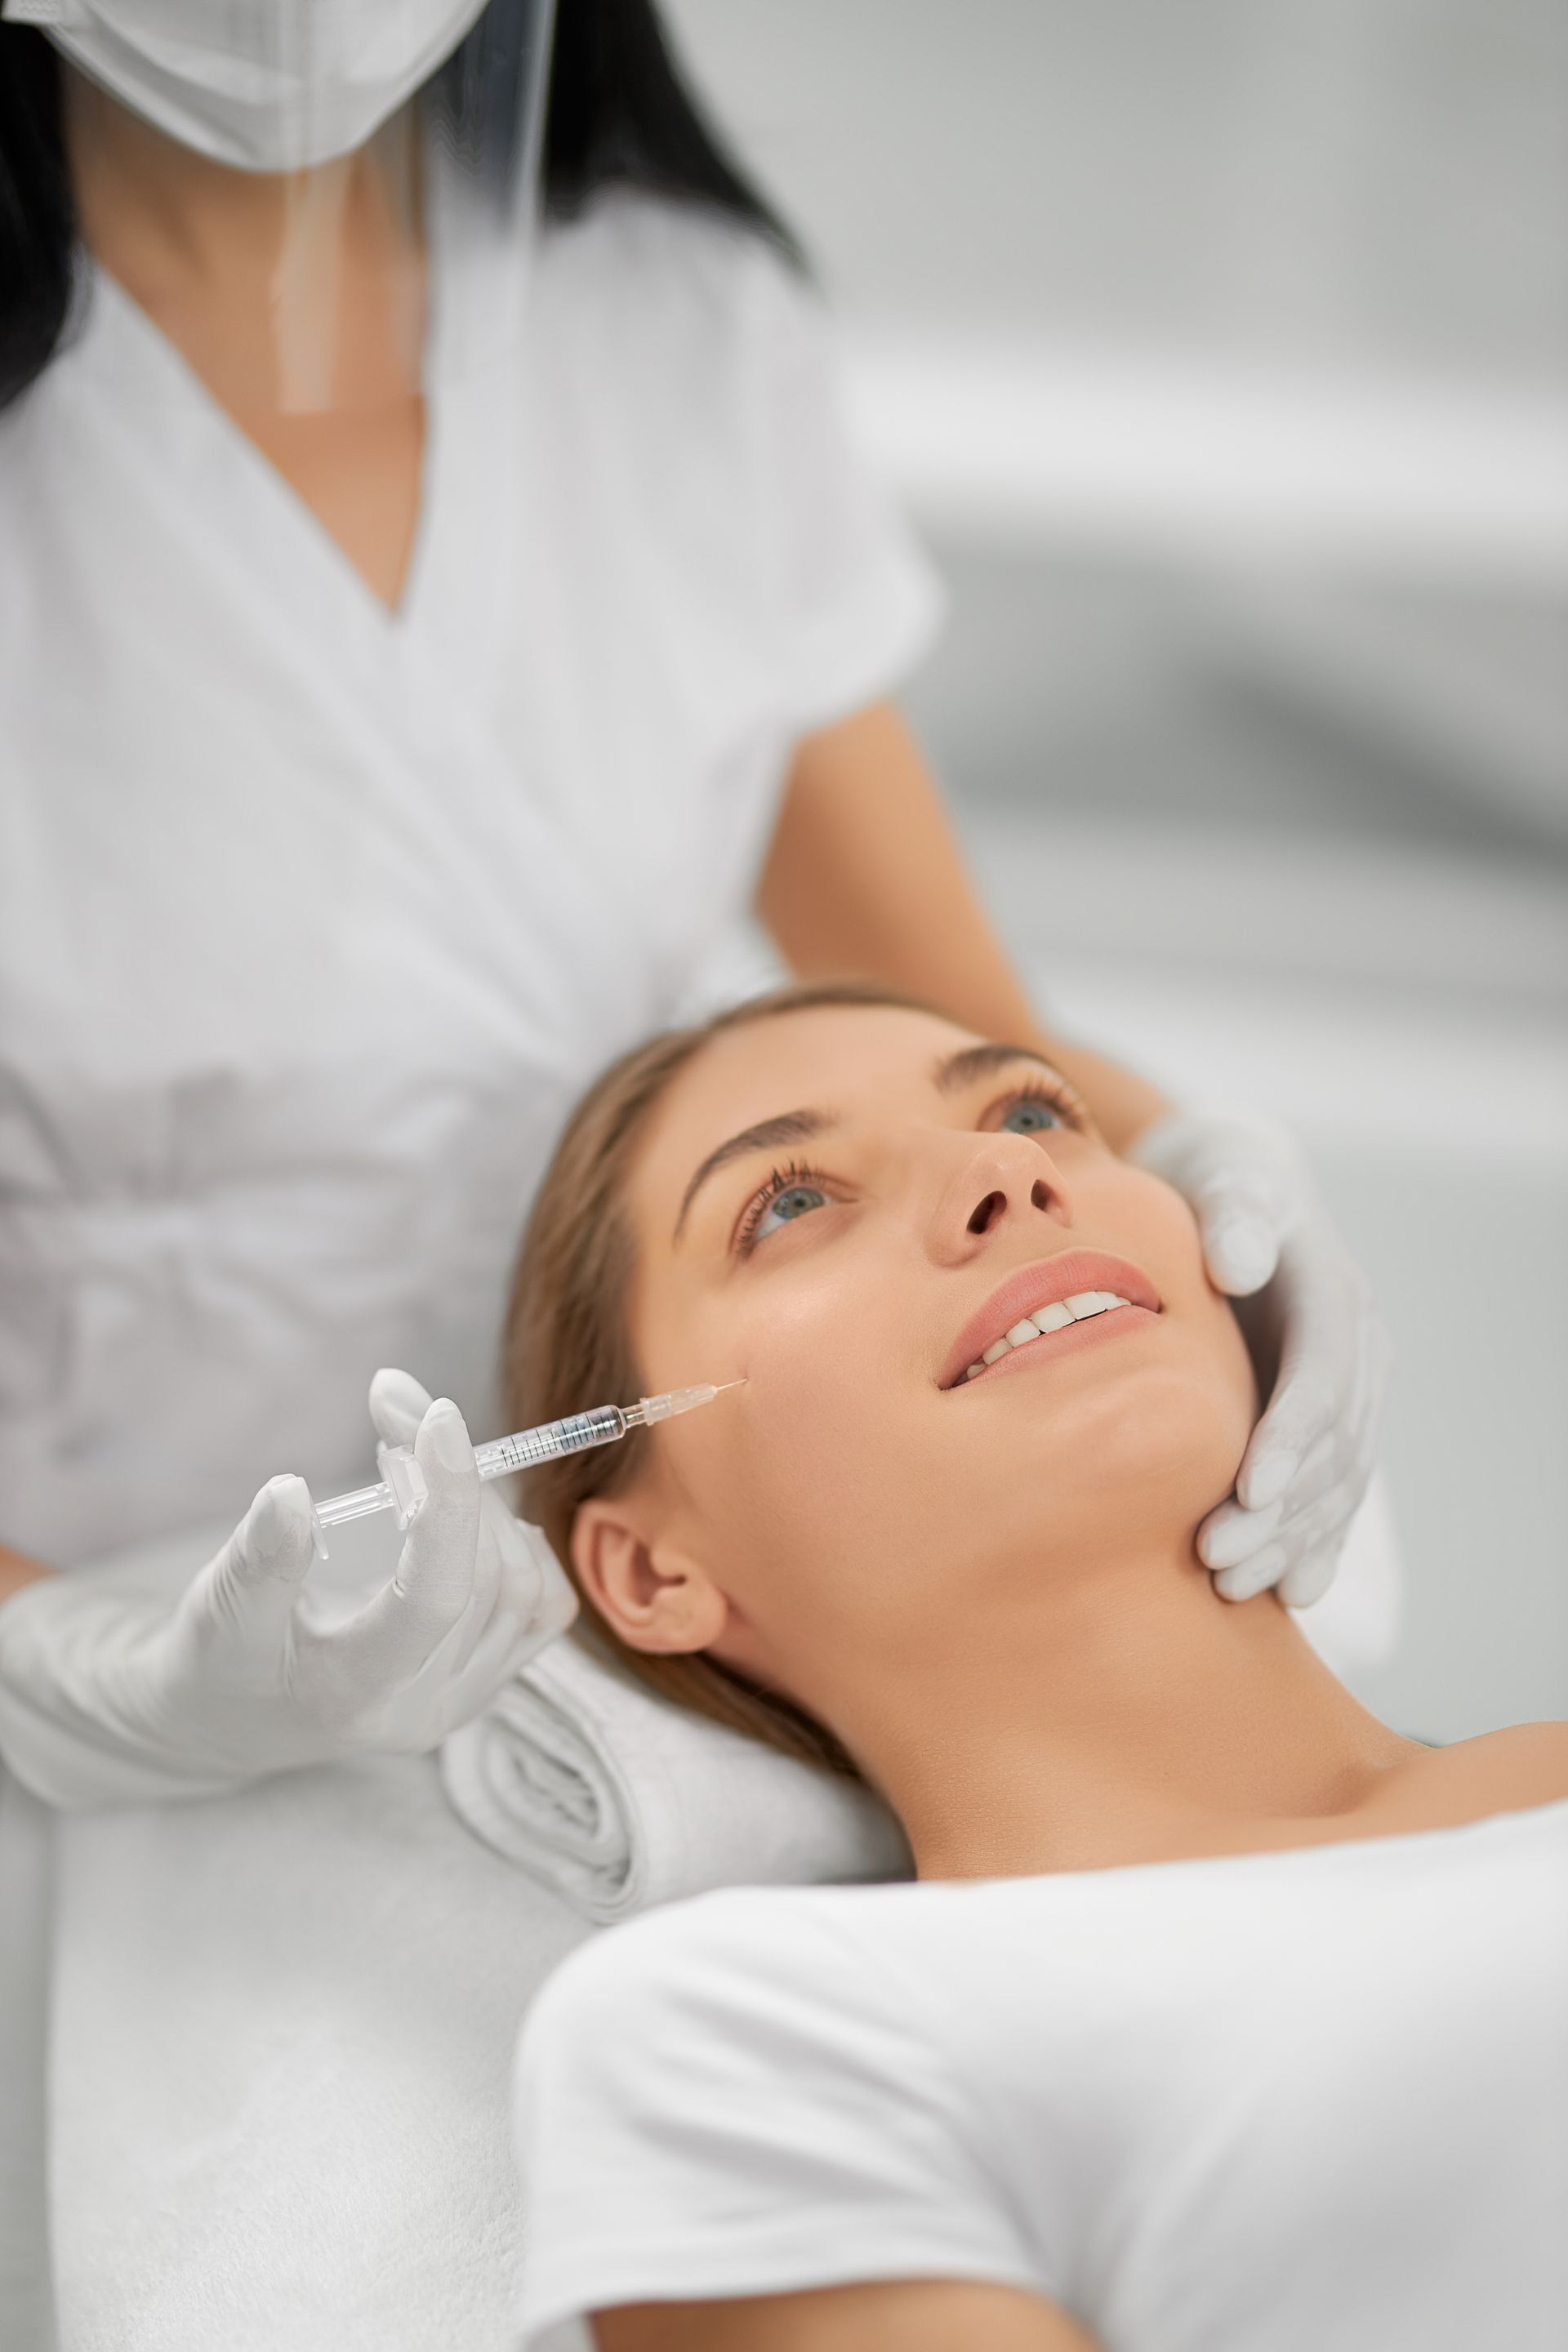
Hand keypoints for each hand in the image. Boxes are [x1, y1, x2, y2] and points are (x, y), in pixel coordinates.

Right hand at [0, 1381, 576, 1807]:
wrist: (237, 1721)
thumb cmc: (221, 1660)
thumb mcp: (220, 1611)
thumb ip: (259, 1557)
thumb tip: (290, 1490)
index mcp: (356, 1693)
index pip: (434, 1595)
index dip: (447, 1501)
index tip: (436, 1414)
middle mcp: (427, 1705)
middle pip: (485, 1575)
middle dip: (453, 1478)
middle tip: (397, 1413)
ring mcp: (465, 1697)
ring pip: (522, 1583)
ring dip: (482, 1500)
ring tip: (414, 1455)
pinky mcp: (487, 1678)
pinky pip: (541, 1606)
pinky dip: (518, 1542)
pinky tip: (465, 1507)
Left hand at [1129, 1112, 1388, 1607]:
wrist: (1236, 1189)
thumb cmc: (1218, 1184)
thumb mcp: (1225, 1181)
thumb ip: (1234, 1218)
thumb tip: (1239, 1262)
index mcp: (1335, 1295)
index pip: (1323, 1377)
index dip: (1292, 1437)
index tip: (1249, 1489)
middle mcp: (1357, 1351)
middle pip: (1331, 1447)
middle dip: (1280, 1510)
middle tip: (1216, 1557)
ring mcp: (1348, 1392)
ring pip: (1335, 1482)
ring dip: (1291, 1539)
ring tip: (1233, 1586)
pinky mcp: (1325, 1422)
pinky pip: (1332, 1492)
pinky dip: (1314, 1542)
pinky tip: (1289, 1591)